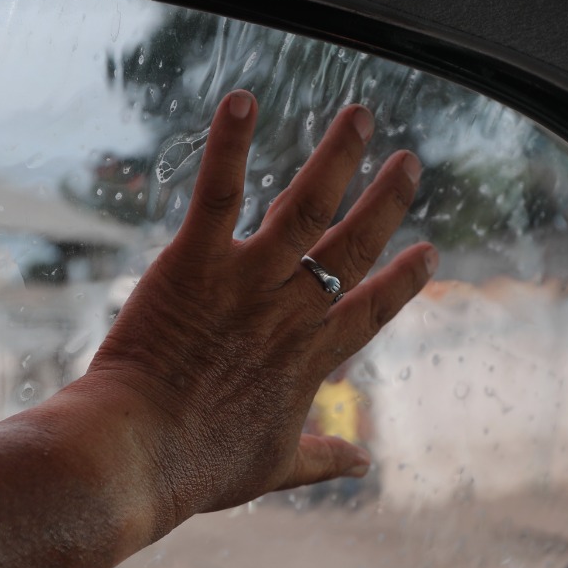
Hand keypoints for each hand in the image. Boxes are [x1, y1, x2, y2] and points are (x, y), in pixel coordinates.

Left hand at [83, 89, 436, 532]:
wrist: (138, 454)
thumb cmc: (199, 467)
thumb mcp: (273, 467)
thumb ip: (321, 458)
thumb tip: (362, 463)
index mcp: (311, 359)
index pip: (372, 310)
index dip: (403, 280)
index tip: (429, 251)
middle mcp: (292, 312)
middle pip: (352, 246)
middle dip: (385, 201)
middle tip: (409, 162)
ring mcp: (247, 282)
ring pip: (305, 208)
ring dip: (335, 158)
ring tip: (358, 115)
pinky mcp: (195, 262)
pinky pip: (219, 193)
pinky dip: (230, 145)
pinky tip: (242, 100)